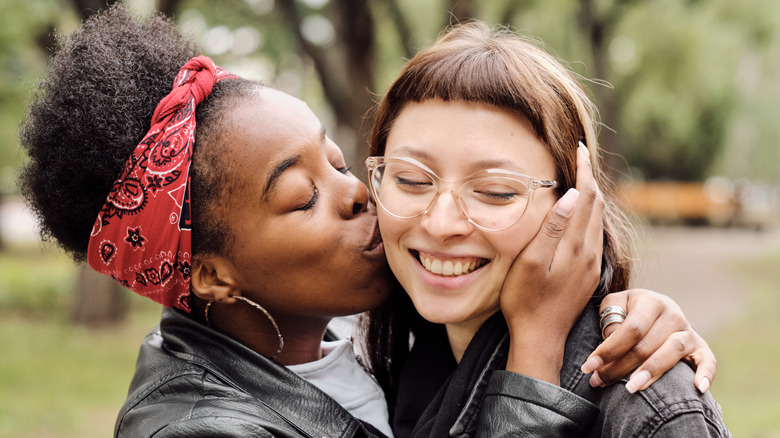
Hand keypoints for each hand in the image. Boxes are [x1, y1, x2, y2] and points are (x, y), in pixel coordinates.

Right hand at [502, 144, 603, 383]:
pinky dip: (590, 215)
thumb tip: (572, 195)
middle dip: (589, 178)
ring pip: (598, 219)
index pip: (586, 197)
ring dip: (591, 195)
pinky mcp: (588, 275)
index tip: (580, 149)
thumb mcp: (531, 262)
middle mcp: (589, 252)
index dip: (584, 170)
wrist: (540, 338)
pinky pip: (594, 234)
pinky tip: (581, 213)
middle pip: (597, 205)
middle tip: (580, 156)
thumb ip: (552, 228)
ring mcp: (590, 264)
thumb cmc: (525, 300)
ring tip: (581, 177)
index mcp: (576, 246)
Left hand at [581, 289, 716, 393]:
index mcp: (650, 301)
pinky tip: (699, 388)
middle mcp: (673, 314)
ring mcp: (688, 330)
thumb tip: (610, 340)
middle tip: (599, 381)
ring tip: (630, 388)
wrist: (654, 309)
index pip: (631, 329)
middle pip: (647, 345)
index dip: (608, 349)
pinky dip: (706, 373)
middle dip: (620, 367)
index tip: (588, 366)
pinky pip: (708, 360)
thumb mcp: (614, 306)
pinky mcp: (700, 347)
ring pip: (672, 352)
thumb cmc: (627, 311)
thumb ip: (610, 319)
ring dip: (651, 372)